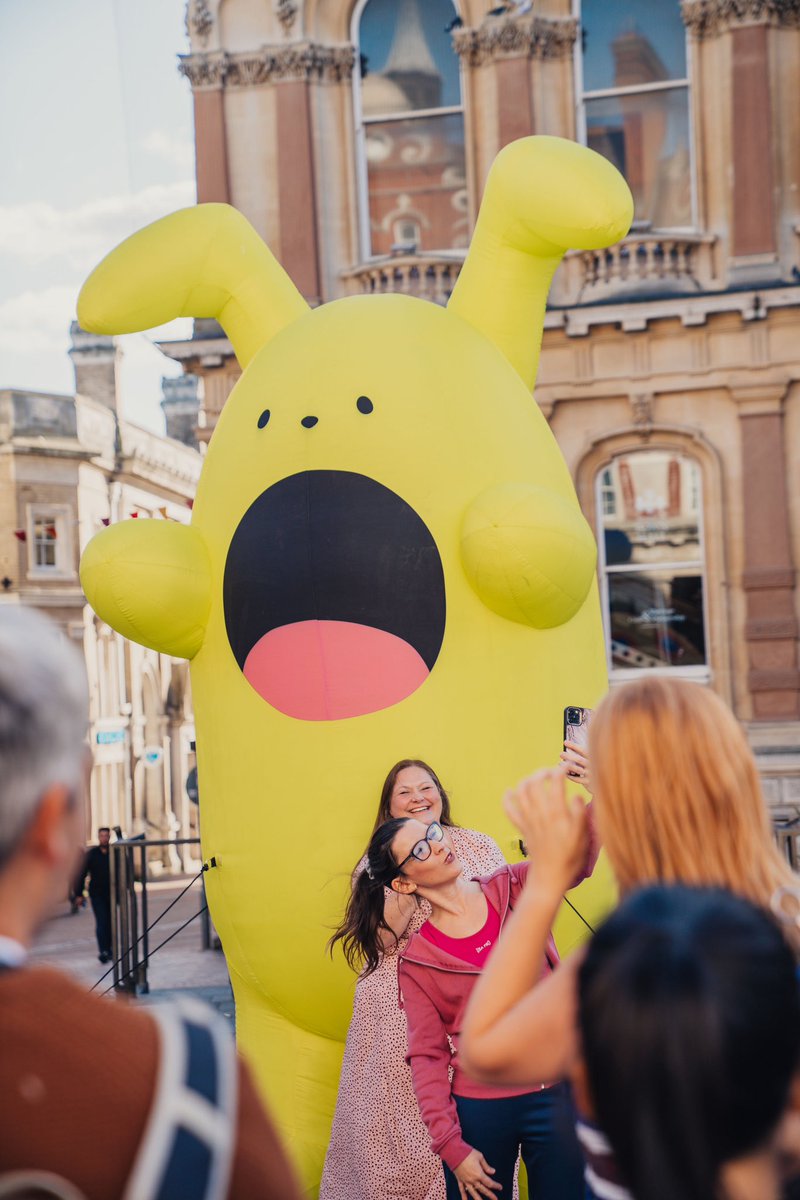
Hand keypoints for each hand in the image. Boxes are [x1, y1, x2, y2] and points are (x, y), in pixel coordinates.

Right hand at [453, 1148, 501, 1197]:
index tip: (500, 1187)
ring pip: (473, 1193)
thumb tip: (493, 1172)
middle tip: (495, 1199)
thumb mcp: (480, 1157)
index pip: (489, 1182)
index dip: (495, 1186)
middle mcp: (473, 1180)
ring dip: (478, 1199)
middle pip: (483, 1190)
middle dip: (490, 1195)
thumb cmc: (467, 1153)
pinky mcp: (460, 1180)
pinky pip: (462, 1190)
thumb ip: (486, 1166)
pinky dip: (463, 1196)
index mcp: (479, 1174)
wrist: (454, 1152)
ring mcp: (466, 1181)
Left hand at [504, 767, 587, 895]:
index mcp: (557, 814)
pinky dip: (507, 798)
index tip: (567, 768)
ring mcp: (528, 820)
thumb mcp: (582, 837)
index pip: (555, 783)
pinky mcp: (522, 828)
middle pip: (534, 783)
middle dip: (542, 772)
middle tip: (552, 772)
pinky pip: (509, 810)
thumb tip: (575, 796)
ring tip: (536, 779)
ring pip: (520, 792)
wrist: (550, 877)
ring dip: (527, 781)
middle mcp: (540, 814)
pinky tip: (510, 792)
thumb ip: (580, 814)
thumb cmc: (570, 858)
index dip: (560, 770)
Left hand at [559, 740, 592, 793]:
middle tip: (561, 754)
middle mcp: (594, 765)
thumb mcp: (593, 760)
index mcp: (595, 757)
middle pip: (579, 759)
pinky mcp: (589, 783)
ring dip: (567, 765)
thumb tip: (570, 746)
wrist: (605, 783)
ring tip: (560, 762)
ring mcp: (592, 774)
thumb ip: (584, 754)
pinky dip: (570, 775)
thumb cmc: (595, 769)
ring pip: (577, 769)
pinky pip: (577, 779)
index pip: (583, 750)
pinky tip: (565, 773)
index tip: (565, 742)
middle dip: (568, 756)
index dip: (574, 746)